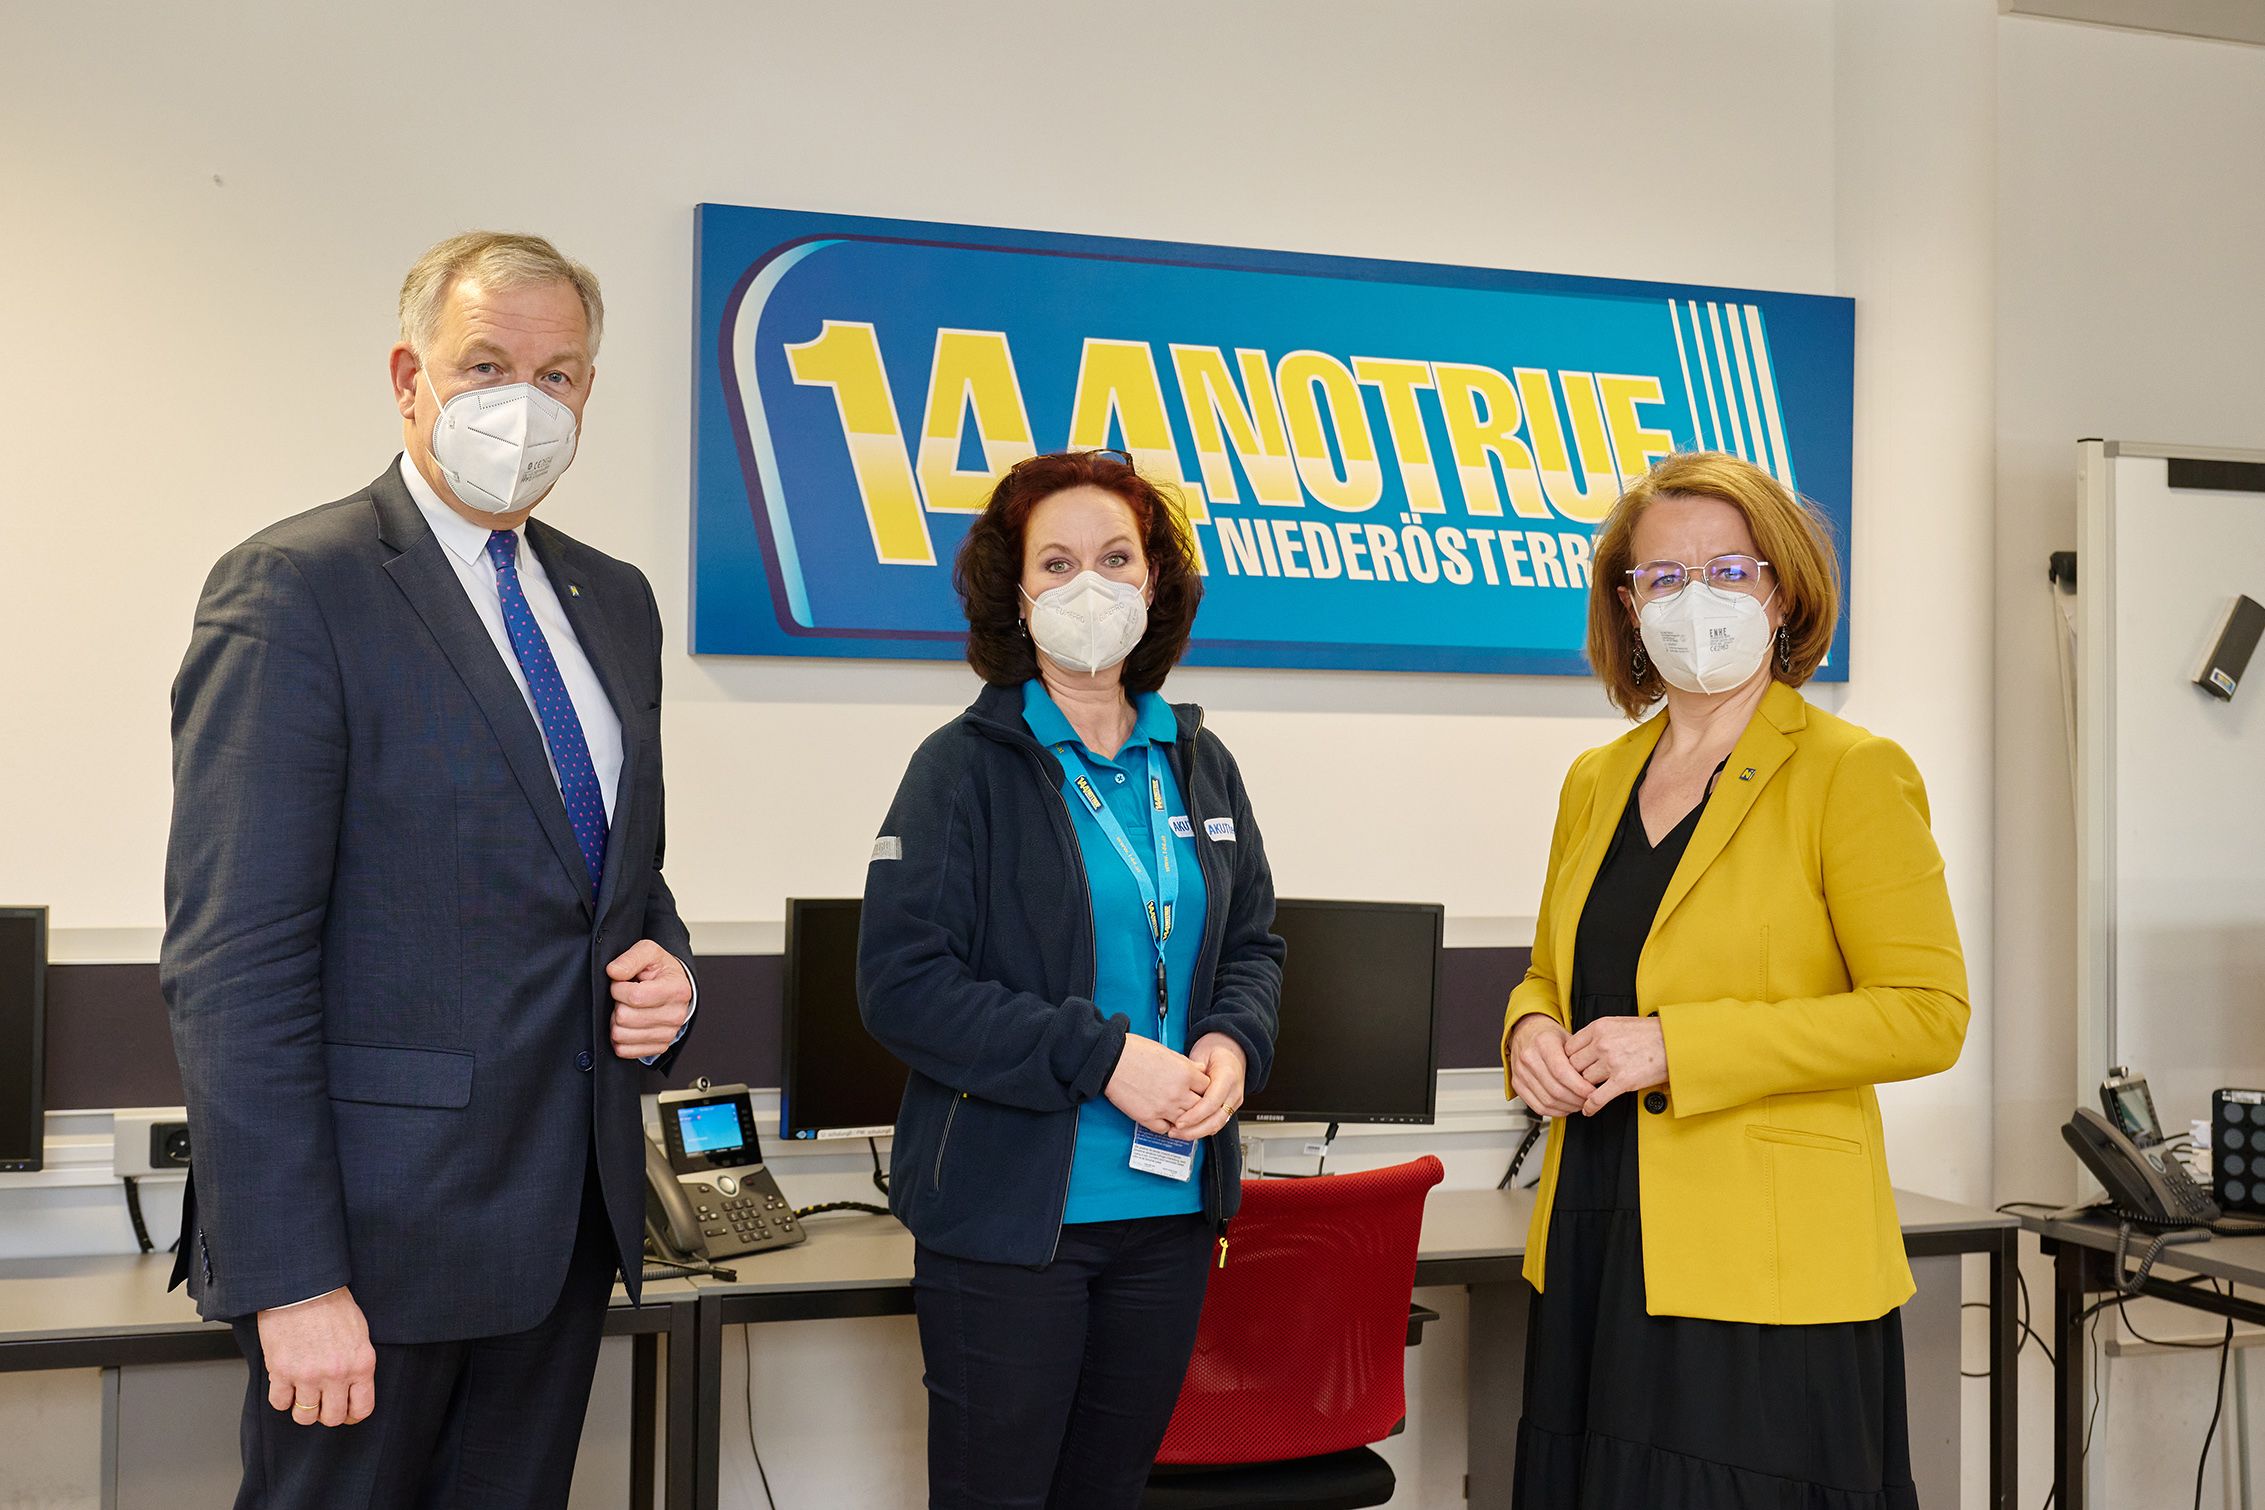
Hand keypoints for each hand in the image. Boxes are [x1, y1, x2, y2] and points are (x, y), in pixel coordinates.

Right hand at [255, 1287, 374, 1427]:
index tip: (346, 1413)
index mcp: (361, 1363)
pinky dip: (282, 1398)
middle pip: (333, 1418)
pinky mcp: (281, 1372)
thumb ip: (357, 1363)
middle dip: (327, 1414)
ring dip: (303, 1409)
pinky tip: (285, 1384)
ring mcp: (308, 1375)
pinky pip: (280, 1403)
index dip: (353, 1415)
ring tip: (303, 1394)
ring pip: (305, 1417)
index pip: (362, 1408)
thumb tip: (354, 1386)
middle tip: (322, 1404)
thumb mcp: (359, 1333)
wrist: (303, 1288)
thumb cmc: (332, 1304)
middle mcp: (337, 1374)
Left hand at [607, 940, 691, 1058]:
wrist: (675, 986)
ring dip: (616, 1021)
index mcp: (676, 990)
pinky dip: (620, 1038)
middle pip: (625, 1018)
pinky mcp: (658, 1047)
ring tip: (627, 1009)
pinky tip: (627, 1024)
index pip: (634, 997)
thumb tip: (613, 972)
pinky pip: (624, 1051)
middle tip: (624, 997)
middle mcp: (675, 1015)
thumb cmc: (661, 970)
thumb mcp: (649, 953)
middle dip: (617, 1005)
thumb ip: (630, 958)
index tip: (621, 983)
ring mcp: (667, 1034)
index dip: (618, 988)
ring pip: (621, 1036)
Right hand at [1105, 1035, 1209, 1135]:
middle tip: (1192, 1102)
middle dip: (1198, 1104)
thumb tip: (1199, 1070)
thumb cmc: (1135, 1051)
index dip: (1203, 1087)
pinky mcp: (1148, 1118)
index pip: (1207, 1087)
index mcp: (1185, 1073)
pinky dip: (1167, 1126)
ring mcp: (1164, 1107)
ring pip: (1186, 1121)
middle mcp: (1178, 1092)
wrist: (1110, 1060)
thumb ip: (1186, 1064)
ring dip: (1185, 1118)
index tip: (1198, 1088)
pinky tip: (1165, 1119)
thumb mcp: (1167, 1051)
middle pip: (1201, 1107)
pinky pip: (1166, 1129)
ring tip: (1180, 1113)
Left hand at [1168, 1033, 1246, 1140]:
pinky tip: (1187, 1130)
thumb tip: (1175, 1087)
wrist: (1232, 1050)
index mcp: (1228, 1077)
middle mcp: (1234, 1092)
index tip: (1179, 1122)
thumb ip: (1191, 1071)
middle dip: (1194, 1130)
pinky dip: (1201, 1129)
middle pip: (1216, 1120)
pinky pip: (1216, 1123)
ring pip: (1217, 1125)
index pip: (1212, 1103)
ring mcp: (1234, 1102)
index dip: (1195, 1115)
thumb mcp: (1201, 1054)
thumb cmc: (1215, 1050)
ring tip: (1177, 1133)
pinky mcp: (1229, 1108)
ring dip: (1196, 1132)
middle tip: (1175, 1131)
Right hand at [1506, 1013, 1593, 1118]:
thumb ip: (1580, 1057)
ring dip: (1567, 1107)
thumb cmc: (1549, 1035)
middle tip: (1589, 1100)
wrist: (1526, 1032)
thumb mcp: (1568, 1038)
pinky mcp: (1517, 1084)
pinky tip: (1565, 1107)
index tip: (1592, 1092)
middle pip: (1555, 1089)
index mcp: (1543, 1042)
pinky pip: (1537, 1106)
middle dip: (1576, 1100)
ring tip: (1579, 1103)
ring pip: (1547, 1100)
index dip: (1579, 1087)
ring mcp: (1520, 1072)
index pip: (1562, 1072)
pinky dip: (1554, 1111)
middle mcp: (1529, 1057)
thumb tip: (1595, 1079)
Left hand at [1563, 1015, 1668, 1115]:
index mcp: (1599, 1027)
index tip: (1571, 1066)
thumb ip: (1599, 1034)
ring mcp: (1611, 1062)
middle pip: (1573, 1065)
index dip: (1569, 1059)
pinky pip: (1597, 1097)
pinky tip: (1588, 1109)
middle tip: (1580, 1080)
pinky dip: (1590, 1106)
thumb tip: (1583, 1047)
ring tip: (1590, 1091)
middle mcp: (1602, 1044)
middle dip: (1576, 1074)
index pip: (1569, 1047)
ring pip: (1584, 1081)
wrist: (1674, 1041)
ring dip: (1587, 1087)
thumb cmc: (1651, 1033)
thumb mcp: (1619, 1024)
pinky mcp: (1622, 1080)